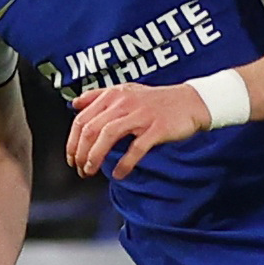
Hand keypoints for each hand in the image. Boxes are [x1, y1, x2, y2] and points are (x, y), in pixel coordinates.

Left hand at [67, 82, 211, 179]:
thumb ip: (98, 95)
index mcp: (113, 96)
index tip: (71, 157)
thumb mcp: (126, 91)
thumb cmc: (158, 100)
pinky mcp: (157, 129)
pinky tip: (118, 173)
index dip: (72, 141)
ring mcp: (141, 116)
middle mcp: (124, 103)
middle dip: (80, 152)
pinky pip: (136, 148)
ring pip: (108, 136)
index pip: (82, 119)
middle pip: (91, 129)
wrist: (191, 101)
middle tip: (79, 169)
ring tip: (91, 171)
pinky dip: (124, 163)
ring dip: (95, 157)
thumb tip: (74, 104)